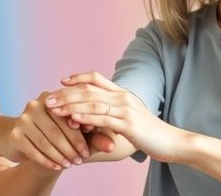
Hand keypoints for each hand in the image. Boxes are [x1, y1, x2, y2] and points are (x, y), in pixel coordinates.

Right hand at [0, 91, 90, 169]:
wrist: (18, 138)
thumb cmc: (52, 133)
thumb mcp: (73, 132)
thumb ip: (93, 137)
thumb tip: (112, 146)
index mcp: (52, 98)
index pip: (69, 115)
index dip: (80, 133)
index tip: (89, 149)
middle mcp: (35, 104)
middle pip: (56, 129)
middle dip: (70, 146)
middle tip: (81, 159)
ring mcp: (23, 118)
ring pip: (45, 140)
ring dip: (59, 155)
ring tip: (70, 164)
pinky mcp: (14, 134)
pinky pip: (33, 150)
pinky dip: (46, 160)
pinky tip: (56, 167)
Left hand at [45, 72, 186, 162]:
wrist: (172, 142)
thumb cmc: (149, 133)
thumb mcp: (127, 120)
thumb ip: (110, 115)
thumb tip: (88, 118)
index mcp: (122, 93)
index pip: (96, 78)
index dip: (77, 78)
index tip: (61, 82)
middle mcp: (123, 97)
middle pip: (88, 89)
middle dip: (65, 94)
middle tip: (47, 99)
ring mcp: (126, 110)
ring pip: (92, 102)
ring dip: (70, 105)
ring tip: (53, 109)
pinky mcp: (128, 124)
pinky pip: (103, 118)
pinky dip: (86, 117)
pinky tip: (72, 119)